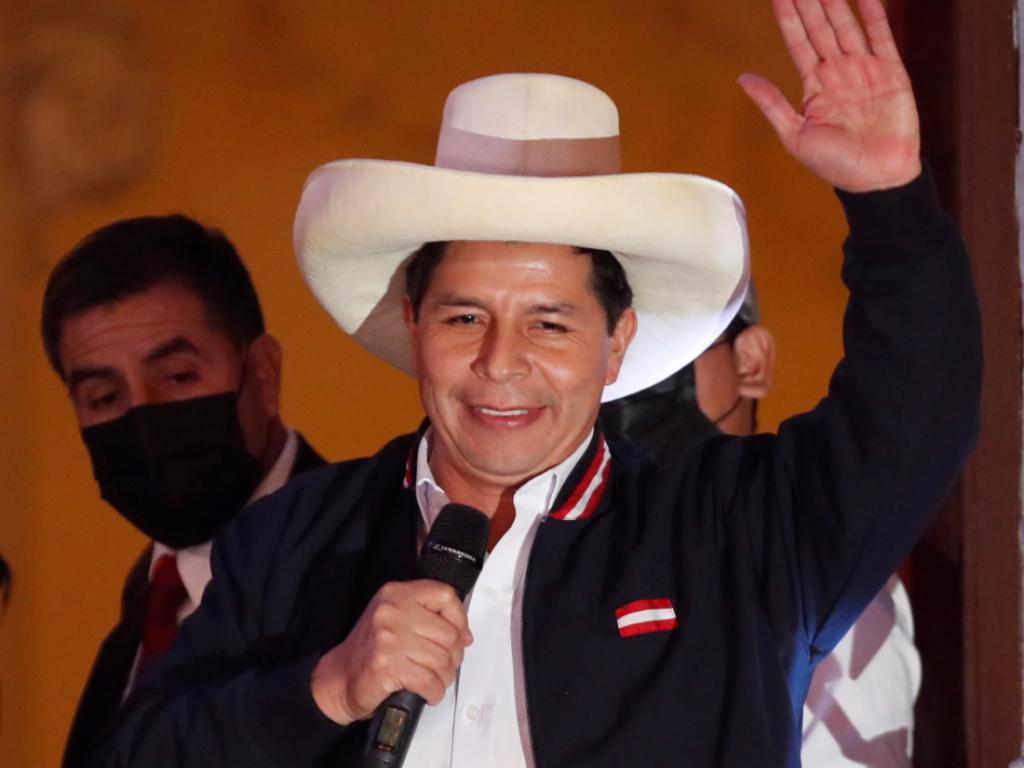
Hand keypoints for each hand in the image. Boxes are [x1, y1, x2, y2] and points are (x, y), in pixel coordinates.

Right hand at [311, 580, 471, 724]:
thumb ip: (426, 615)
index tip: (462, 636)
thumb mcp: (395, 616)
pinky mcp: (386, 667)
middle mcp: (392, 611)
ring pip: (441, 660)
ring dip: (444, 677)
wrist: (339, 677)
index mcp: (396, 593)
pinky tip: (428, 692)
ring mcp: (388, 639)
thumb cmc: (372, 650)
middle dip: (454, 656)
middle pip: (448, 633)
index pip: (444, 595)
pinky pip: (428, 680)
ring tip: (435, 680)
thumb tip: (464, 634)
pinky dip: (434, 691)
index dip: (460, 618)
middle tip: (445, 666)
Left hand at [739, 0, 921, 191]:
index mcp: (814, 86)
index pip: (798, 42)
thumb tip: (742, 78)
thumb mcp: (794, 135)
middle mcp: (838, 73)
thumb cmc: (835, 164)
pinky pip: (881, 37)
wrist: (875, 178)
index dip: (788, 16)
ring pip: (847, 26)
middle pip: (820, 27)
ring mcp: (864, 70)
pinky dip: (873, 14)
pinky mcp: (891, 73)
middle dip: (810, 1)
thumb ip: (771, 103)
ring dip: (836, 2)